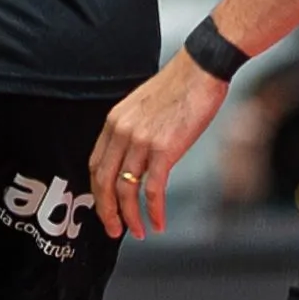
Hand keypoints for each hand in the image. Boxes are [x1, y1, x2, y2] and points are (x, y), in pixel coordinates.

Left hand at [89, 49, 231, 236]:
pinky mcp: (164, 149)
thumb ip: (134, 130)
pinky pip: (153, 189)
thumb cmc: (181, 85)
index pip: (96, 165)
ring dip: (130, 217)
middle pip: (104, 182)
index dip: (98, 191)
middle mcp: (122, 132)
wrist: (202, 68)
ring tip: (138, 231)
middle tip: (114, 229)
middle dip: (107, 212)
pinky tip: (158, 221)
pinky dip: (153, 210)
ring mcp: (142, 141)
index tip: (105, 206)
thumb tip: (137, 156)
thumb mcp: (144, 105)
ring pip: (126, 191)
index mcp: (114, 121)